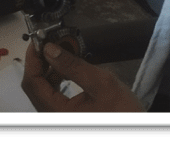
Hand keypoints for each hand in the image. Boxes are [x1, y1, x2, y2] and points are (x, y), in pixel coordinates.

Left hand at [21, 41, 144, 111]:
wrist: (137, 126)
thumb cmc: (124, 114)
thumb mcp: (101, 83)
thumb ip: (73, 65)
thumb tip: (51, 49)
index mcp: (59, 112)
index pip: (32, 82)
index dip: (33, 58)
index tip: (38, 42)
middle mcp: (55, 116)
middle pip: (35, 86)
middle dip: (40, 62)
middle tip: (49, 44)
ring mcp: (60, 116)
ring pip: (43, 90)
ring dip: (49, 70)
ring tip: (60, 53)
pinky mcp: (67, 115)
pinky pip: (53, 96)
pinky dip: (56, 80)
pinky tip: (65, 70)